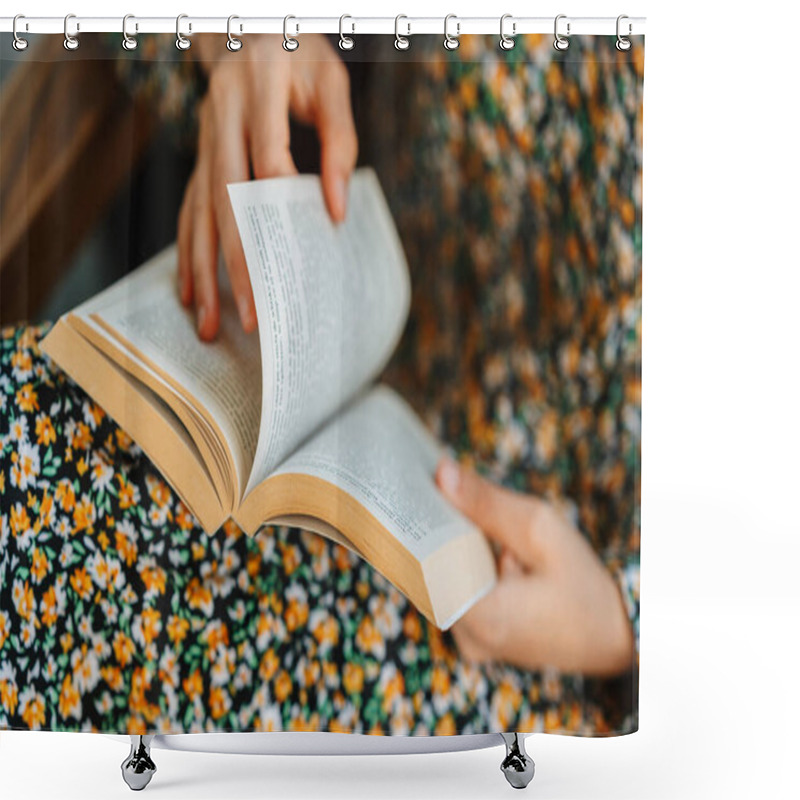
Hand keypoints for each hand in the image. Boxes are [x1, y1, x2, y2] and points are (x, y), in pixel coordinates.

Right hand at [178, 35, 357, 339]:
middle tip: (250, 316)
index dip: (282, 209)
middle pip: (227, 202)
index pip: (268, 160)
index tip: (297, 258)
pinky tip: (189, 289)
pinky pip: (189, 209)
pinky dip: (189, 251)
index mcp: (258, 90)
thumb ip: (340, 141)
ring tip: (206, 321)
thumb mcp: (331, 83)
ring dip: (203, 270)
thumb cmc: (300, 55)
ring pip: (199, 212)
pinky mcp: (201, 156)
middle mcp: (221, 116)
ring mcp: (205, 138)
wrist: (250, 27)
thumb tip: (336, 209)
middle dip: (237, 264)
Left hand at [435, 457, 634, 676]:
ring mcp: (472, 644)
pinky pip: (457, 594)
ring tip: (449, 506)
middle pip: (428, 573)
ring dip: (449, 547)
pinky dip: (463, 566)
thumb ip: (486, 504)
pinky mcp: (479, 639)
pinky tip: (474, 539)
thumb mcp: (541, 530)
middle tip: (429, 487)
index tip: (411, 489)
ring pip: (442, 582)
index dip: (415, 525)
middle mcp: (468, 638)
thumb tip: (441, 473)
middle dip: (432, 530)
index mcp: (483, 618)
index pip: (422, 566)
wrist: (618, 636)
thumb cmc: (586, 585)